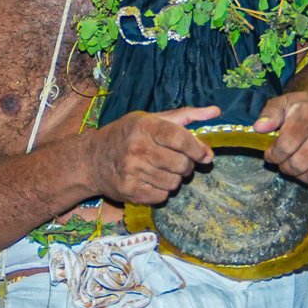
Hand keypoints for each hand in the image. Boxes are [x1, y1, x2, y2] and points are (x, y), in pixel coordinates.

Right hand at [88, 106, 219, 204]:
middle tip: (177, 161)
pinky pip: (162, 196)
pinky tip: (150, 180)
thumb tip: (216, 112)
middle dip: (186, 165)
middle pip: (182, 164)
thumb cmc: (126, 135)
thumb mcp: (150, 119)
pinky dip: (162, 190)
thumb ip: (185, 116)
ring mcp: (132, 171)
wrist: (91, 159)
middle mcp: (137, 148)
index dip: (198, 149)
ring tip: (161, 169)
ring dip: (174, 178)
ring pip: (174, 183)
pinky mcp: (130, 190)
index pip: (181, 139)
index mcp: (144, 126)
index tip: (205, 154)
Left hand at [255, 90, 307, 192]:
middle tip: (282, 163)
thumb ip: (269, 114)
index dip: (273, 155)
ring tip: (296, 167)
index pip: (286, 145)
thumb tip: (259, 128)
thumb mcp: (282, 103)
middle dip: (285, 167)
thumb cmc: (302, 107)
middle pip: (301, 163)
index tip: (270, 154)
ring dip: (301, 177)